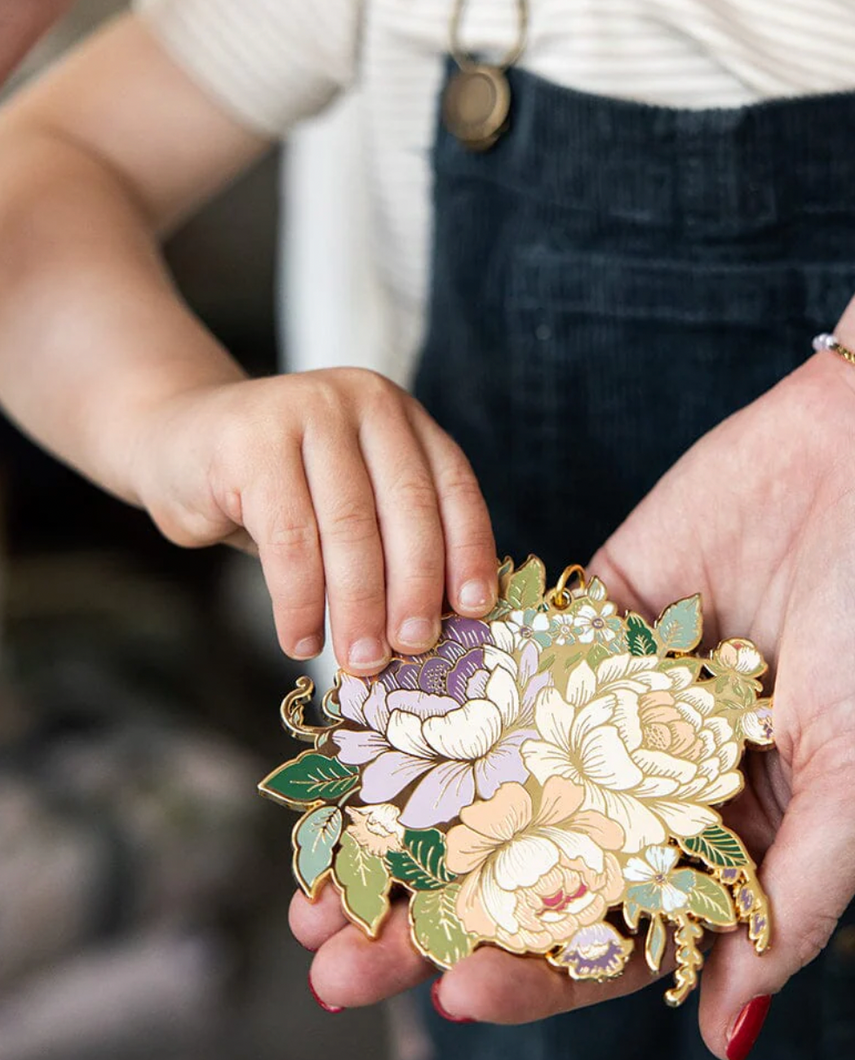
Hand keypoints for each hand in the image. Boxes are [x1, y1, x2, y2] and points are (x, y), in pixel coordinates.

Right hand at [130, 368, 497, 668]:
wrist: (175, 442)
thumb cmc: (275, 491)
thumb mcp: (346, 500)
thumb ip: (390, 538)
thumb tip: (438, 625)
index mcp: (401, 416)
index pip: (452, 487)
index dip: (468, 552)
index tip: (473, 611)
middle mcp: (363, 399)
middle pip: (406, 509)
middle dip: (413, 591)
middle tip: (410, 650)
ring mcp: (306, 410)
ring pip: (348, 528)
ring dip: (357, 607)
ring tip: (359, 660)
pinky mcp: (251, 441)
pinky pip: (288, 539)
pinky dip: (299, 602)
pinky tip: (300, 640)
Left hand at [293, 352, 854, 1047]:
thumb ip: (790, 899)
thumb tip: (721, 1035)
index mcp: (732, 835)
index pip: (620, 928)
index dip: (540, 968)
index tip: (461, 990)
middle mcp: (661, 777)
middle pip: (533, 868)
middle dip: (437, 922)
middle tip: (337, 969)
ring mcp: (616, 699)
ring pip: (496, 784)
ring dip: (407, 834)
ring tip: (311, 881)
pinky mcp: (585, 620)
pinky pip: (498, 675)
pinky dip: (430, 714)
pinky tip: (355, 753)